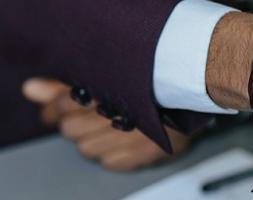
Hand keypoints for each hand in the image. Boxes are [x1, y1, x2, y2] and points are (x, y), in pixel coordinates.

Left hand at [23, 78, 189, 170]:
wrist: (194, 92)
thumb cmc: (148, 86)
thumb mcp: (103, 79)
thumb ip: (62, 86)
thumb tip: (30, 90)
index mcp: (110, 88)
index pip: (64, 103)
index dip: (56, 108)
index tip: (58, 109)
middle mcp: (121, 111)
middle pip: (71, 130)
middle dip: (76, 124)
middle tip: (90, 118)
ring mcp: (136, 135)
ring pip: (88, 150)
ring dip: (93, 142)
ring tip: (108, 130)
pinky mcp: (149, 153)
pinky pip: (112, 163)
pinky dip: (113, 155)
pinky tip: (122, 142)